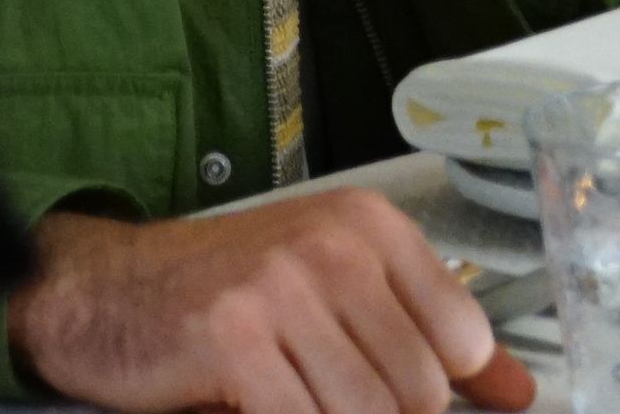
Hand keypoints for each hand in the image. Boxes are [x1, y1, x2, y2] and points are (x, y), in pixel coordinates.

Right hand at [8, 198, 536, 413]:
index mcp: (367, 225)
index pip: (463, 333)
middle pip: (418, 389)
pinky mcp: (234, 338)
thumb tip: (515, 391)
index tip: (417, 405)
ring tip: (292, 398)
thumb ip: (424, 336)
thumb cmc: (220, 292)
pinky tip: (260, 408)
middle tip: (323, 400)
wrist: (103, 291)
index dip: (447, 391)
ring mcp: (281, 288)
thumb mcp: (333, 290)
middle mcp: (331, 245)